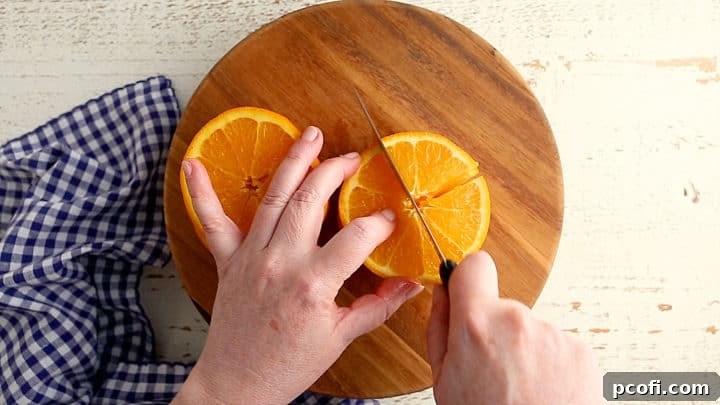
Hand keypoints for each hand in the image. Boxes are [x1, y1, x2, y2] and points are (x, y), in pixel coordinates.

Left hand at [173, 126, 423, 403]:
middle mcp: (280, 261)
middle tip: (351, 157)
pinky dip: (201, 193)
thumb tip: (411, 285)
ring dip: (292, 163)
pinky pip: (212, 222)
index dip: (378, 224)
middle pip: (310, 200)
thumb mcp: (341, 338)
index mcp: (312, 283)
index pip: (356, 237)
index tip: (389, 220)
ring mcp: (250, 257)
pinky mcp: (228, 261)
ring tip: (309, 136)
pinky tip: (192, 165)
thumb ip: (378, 306)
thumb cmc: (288, 365)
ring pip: (273, 197)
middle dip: (333, 171)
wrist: (238, 384)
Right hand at [427, 252, 602, 403]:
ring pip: (530, 328)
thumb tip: (441, 295)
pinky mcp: (580, 349)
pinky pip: (557, 344)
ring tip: (521, 387)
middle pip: (502, 305)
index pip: (474, 264)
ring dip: (525, 350)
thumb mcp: (443, 381)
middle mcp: (517, 320)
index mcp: (477, 323)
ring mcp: (553, 333)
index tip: (469, 288)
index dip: (469, 276)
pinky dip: (551, 364)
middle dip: (496, 329)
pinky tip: (542, 390)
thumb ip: (439, 328)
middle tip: (494, 369)